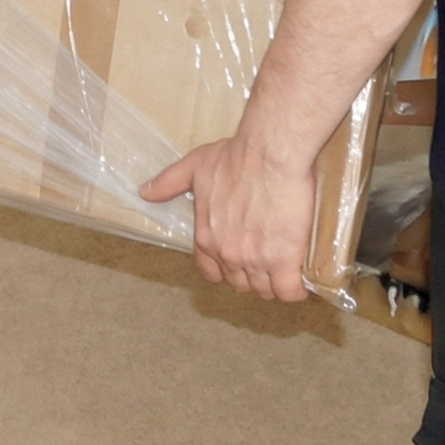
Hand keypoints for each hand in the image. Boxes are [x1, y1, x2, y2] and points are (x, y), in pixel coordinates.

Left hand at [140, 134, 316, 300]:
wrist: (270, 153)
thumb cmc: (236, 156)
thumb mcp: (195, 165)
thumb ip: (168, 183)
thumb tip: (144, 193)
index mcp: (205, 236)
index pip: (210, 273)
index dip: (225, 269)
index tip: (239, 257)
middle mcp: (227, 253)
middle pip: (240, 283)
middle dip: (251, 275)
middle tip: (266, 257)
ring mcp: (255, 260)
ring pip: (265, 290)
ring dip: (274, 282)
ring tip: (284, 264)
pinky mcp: (284, 261)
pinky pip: (290, 292)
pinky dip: (296, 288)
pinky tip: (300, 274)